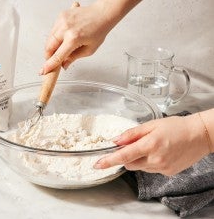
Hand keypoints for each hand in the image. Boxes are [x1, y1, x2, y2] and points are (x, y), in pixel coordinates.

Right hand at [40, 0, 141, 74]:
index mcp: (74, 38)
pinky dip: (55, 37)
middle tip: (53, 60)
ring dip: (52, 46)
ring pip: (49, 38)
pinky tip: (63, 38)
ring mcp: (62, 20)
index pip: (58, 56)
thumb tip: (64, 65)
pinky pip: (53, 30)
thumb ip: (74, 58)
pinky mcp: (61, 16)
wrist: (102, 14)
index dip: (50, 65)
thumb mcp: (89, 50)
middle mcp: (66, 28)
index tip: (44, 70)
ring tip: (62, 48)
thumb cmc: (99, 29)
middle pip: (49, 46)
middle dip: (49, 56)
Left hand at [94, 114, 211, 175]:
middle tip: (136, 144)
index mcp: (150, 145)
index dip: (108, 161)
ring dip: (139, 159)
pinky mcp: (167, 173)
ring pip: (139, 167)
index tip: (97, 164)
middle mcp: (155, 160)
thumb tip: (115, 140)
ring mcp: (162, 168)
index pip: (123, 156)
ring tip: (152, 147)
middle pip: (129, 164)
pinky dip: (150, 162)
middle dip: (127, 156)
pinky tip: (160, 153)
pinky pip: (151, 170)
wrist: (199, 135)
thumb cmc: (176, 126)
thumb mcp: (151, 125)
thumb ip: (132, 134)